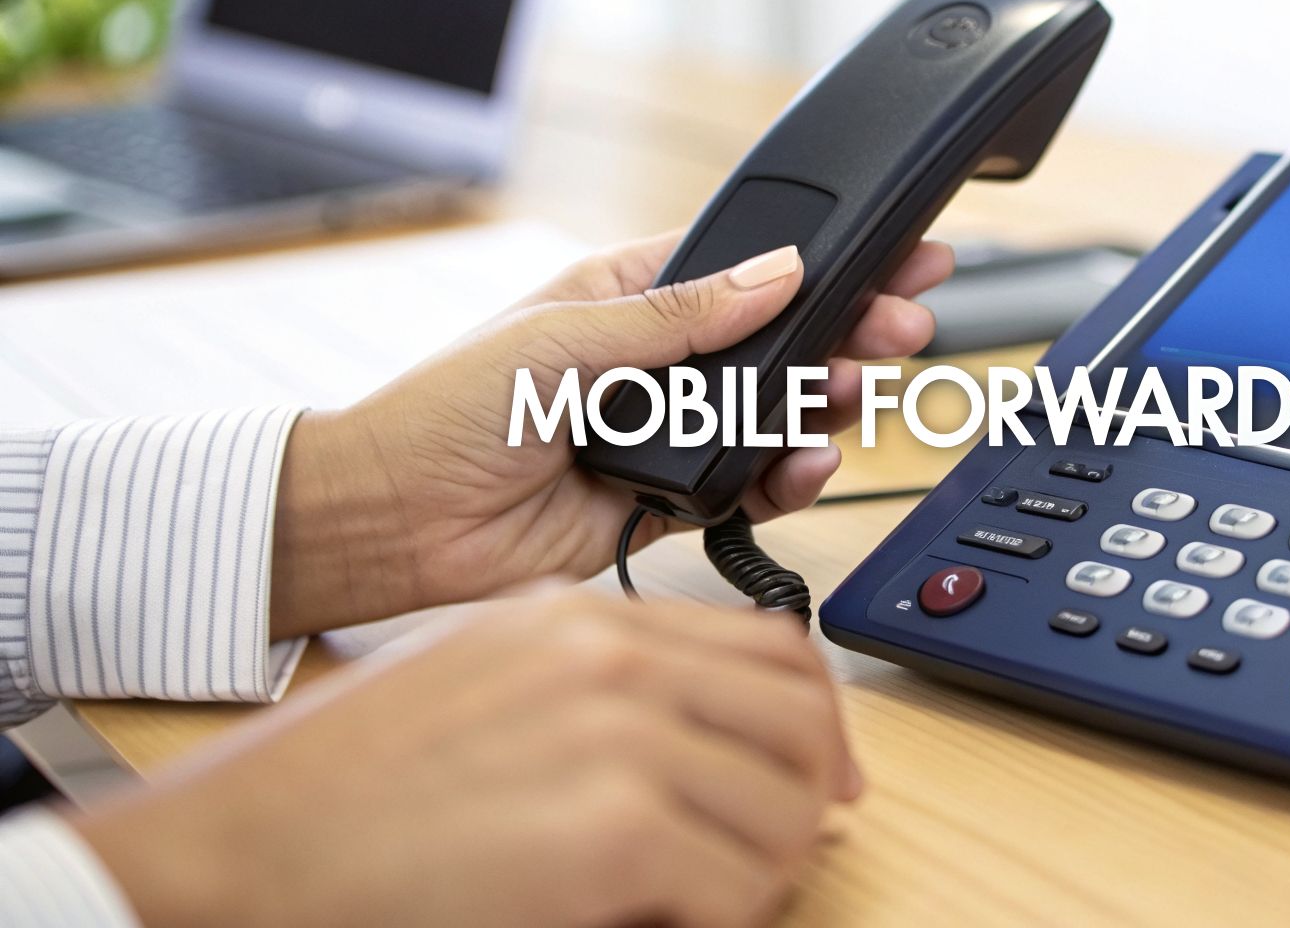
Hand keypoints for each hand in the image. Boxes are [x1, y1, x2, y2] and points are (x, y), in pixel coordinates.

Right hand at [73, 591, 861, 927]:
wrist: (242, 852)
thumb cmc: (345, 787)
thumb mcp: (485, 681)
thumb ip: (599, 688)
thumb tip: (706, 735)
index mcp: (582, 618)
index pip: (768, 645)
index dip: (816, 716)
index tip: (823, 771)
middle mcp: (611, 659)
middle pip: (799, 717)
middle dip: (810, 791)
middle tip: (788, 846)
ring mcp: (616, 738)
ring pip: (784, 809)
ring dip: (766, 864)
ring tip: (710, 894)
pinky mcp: (612, 833)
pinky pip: (738, 887)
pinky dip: (724, 918)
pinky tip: (668, 920)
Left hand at [271, 231, 951, 636]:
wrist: (395, 525)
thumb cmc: (443, 412)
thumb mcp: (561, 336)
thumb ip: (676, 311)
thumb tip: (776, 272)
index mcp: (628, 294)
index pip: (749, 265)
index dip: (823, 260)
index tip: (892, 253)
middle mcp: (657, 360)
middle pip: (782, 339)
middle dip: (848, 331)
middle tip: (901, 328)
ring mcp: (669, 430)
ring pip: (778, 414)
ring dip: (824, 406)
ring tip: (849, 398)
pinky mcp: (673, 499)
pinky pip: (753, 485)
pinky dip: (787, 478)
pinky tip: (801, 466)